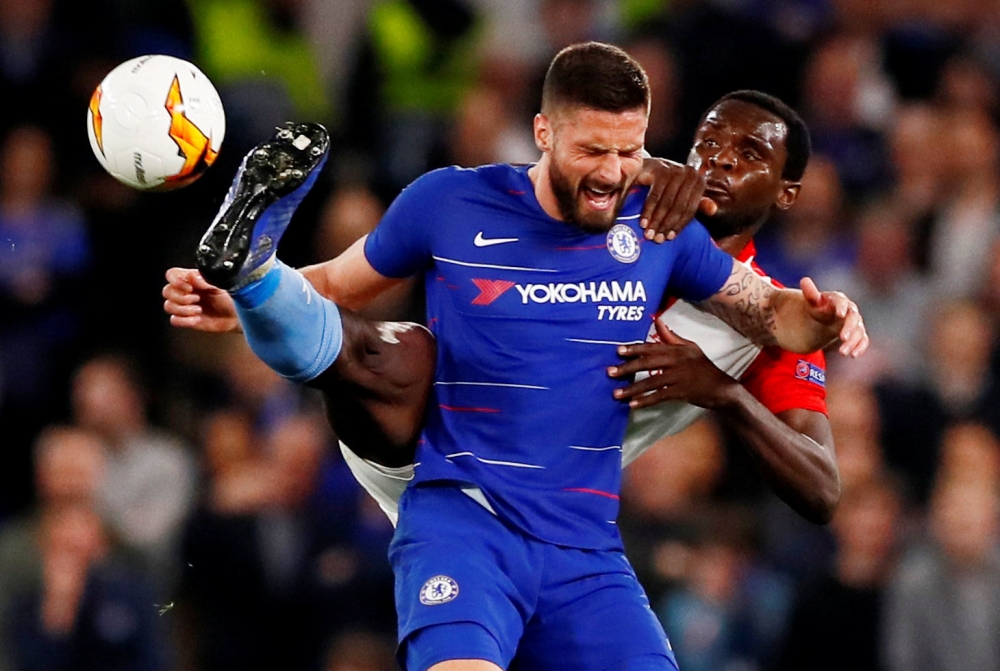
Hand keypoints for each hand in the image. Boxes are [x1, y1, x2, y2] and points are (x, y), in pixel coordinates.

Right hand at [163, 267, 239, 332]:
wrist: (237, 317)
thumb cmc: (231, 299)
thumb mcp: (220, 286)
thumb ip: (205, 280)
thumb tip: (192, 276)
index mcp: (192, 279)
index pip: (172, 274)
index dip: (175, 280)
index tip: (189, 288)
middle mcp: (186, 291)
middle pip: (167, 291)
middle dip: (180, 297)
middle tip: (196, 299)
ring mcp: (185, 306)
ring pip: (168, 306)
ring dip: (183, 309)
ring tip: (199, 310)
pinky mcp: (186, 319)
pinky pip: (174, 320)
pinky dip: (184, 321)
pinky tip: (197, 319)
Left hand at [607, 318, 739, 408]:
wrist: (722, 388)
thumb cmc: (704, 367)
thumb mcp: (691, 348)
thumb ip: (672, 337)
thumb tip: (658, 321)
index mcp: (677, 349)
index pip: (652, 347)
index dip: (634, 349)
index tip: (618, 351)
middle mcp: (677, 361)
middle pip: (647, 363)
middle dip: (627, 368)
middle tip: (610, 372)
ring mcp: (679, 377)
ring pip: (651, 382)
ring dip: (632, 388)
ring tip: (616, 393)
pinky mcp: (681, 392)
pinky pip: (659, 396)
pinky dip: (645, 401)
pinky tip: (633, 404)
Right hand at [635, 157, 717, 242]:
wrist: (647, 168)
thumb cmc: (668, 186)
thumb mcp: (684, 195)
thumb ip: (698, 203)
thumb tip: (714, 211)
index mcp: (699, 182)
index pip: (690, 209)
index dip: (679, 225)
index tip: (669, 238)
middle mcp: (691, 173)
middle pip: (679, 207)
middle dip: (666, 225)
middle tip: (656, 239)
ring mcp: (676, 169)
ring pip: (666, 203)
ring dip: (656, 221)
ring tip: (648, 234)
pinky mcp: (661, 168)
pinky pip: (654, 196)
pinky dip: (648, 211)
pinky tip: (643, 222)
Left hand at [800, 277, 867, 357]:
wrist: (818, 319)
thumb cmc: (814, 307)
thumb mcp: (809, 301)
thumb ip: (809, 293)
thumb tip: (804, 280)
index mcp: (837, 300)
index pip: (842, 301)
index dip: (841, 307)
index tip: (839, 314)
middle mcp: (849, 310)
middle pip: (854, 317)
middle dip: (849, 327)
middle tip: (842, 338)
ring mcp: (854, 323)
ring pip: (859, 331)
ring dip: (853, 342)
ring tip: (842, 352)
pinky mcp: (856, 334)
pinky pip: (863, 340)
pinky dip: (860, 347)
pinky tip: (853, 355)